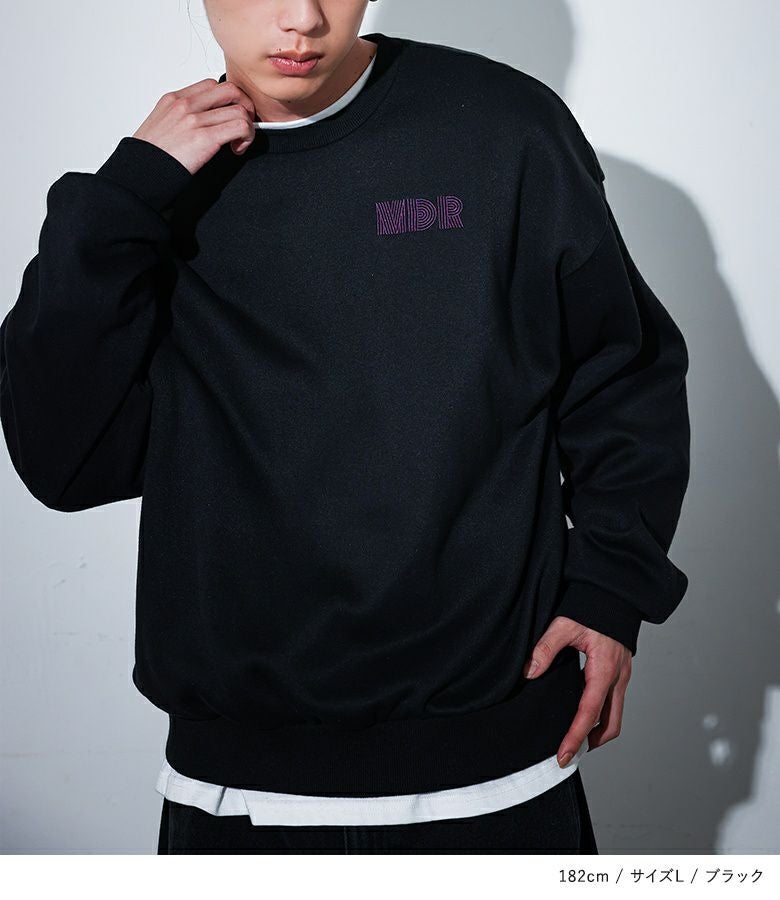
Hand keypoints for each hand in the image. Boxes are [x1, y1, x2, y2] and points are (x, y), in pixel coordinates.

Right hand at [132, 78, 256, 174]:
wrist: (141, 172)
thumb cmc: (150, 155)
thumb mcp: (161, 124)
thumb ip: (181, 117)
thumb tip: (201, 120)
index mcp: (174, 99)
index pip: (211, 85)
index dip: (226, 99)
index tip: (228, 115)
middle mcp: (185, 105)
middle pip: (229, 90)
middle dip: (244, 105)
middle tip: (243, 124)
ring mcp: (195, 120)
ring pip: (239, 110)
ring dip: (246, 127)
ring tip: (238, 142)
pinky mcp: (205, 137)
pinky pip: (240, 127)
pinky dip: (246, 137)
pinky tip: (237, 149)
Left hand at [521, 615, 631, 766]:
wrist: (616, 593)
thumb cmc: (592, 607)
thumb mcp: (565, 624)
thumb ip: (546, 648)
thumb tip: (530, 673)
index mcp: (604, 669)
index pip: (589, 713)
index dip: (575, 737)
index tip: (562, 755)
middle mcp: (618, 677)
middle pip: (611, 724)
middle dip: (591, 743)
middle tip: (568, 753)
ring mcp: (623, 676)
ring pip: (615, 715)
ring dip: (598, 732)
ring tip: (576, 739)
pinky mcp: (621, 671)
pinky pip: (614, 702)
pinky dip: (601, 715)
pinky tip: (584, 712)